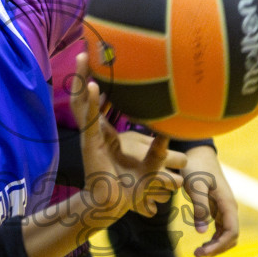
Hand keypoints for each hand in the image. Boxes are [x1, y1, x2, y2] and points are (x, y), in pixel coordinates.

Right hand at [69, 53, 183, 222]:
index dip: (96, 80)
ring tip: (82, 57)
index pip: (98, 101)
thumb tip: (176, 136)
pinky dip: (91, 103)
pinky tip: (92, 86)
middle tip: (84, 48)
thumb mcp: (151, 166)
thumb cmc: (130, 189)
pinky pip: (90, 120)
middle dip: (83, 72)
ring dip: (81, 79)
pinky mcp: (90, 146)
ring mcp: (90, 137)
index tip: (98, 60)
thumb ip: (160, 150)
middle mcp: (95, 132)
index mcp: (105, 134)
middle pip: (86, 96)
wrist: (115, 209)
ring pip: (83, 103)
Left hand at [182, 145, 238, 256]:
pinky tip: (202, 243)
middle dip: (218, 249)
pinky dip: (214, 239)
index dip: (219, 246)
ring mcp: (225, 209)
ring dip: (216, 246)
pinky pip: (221, 229)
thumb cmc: (196, 166)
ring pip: (227, 235)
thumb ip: (199, 207)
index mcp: (228, 203)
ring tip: (198, 252)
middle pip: (232, 237)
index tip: (201, 251)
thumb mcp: (195, 186)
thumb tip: (201, 232)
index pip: (231, 232)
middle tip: (197, 254)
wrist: (197, 152)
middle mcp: (230, 208)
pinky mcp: (218, 208)